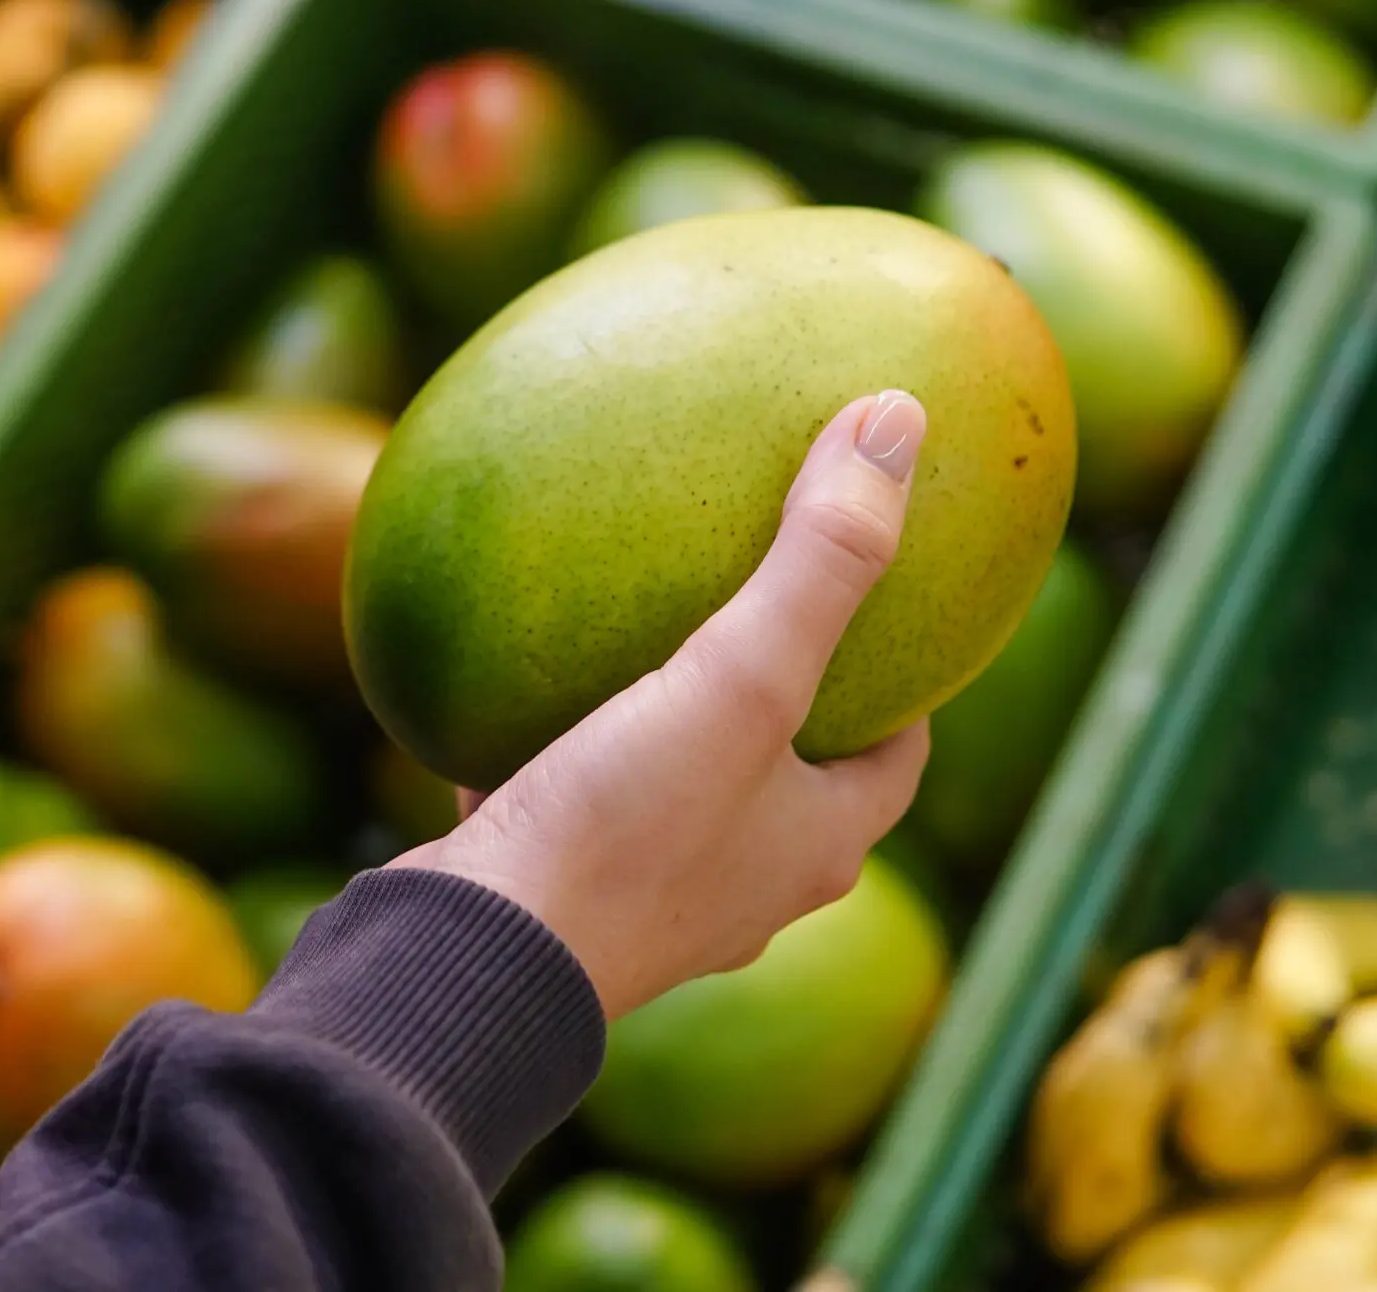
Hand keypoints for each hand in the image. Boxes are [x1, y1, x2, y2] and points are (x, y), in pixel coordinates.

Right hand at [392, 392, 933, 1019]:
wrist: (475, 959)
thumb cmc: (627, 830)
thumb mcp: (744, 677)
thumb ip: (820, 557)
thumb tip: (900, 417)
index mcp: (817, 849)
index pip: (896, 753)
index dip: (902, 677)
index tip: (877, 600)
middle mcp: (746, 887)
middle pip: (790, 772)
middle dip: (782, 696)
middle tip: (754, 598)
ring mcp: (648, 899)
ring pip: (682, 791)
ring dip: (673, 723)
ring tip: (640, 633)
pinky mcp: (560, 893)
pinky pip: (581, 802)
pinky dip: (569, 744)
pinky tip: (520, 680)